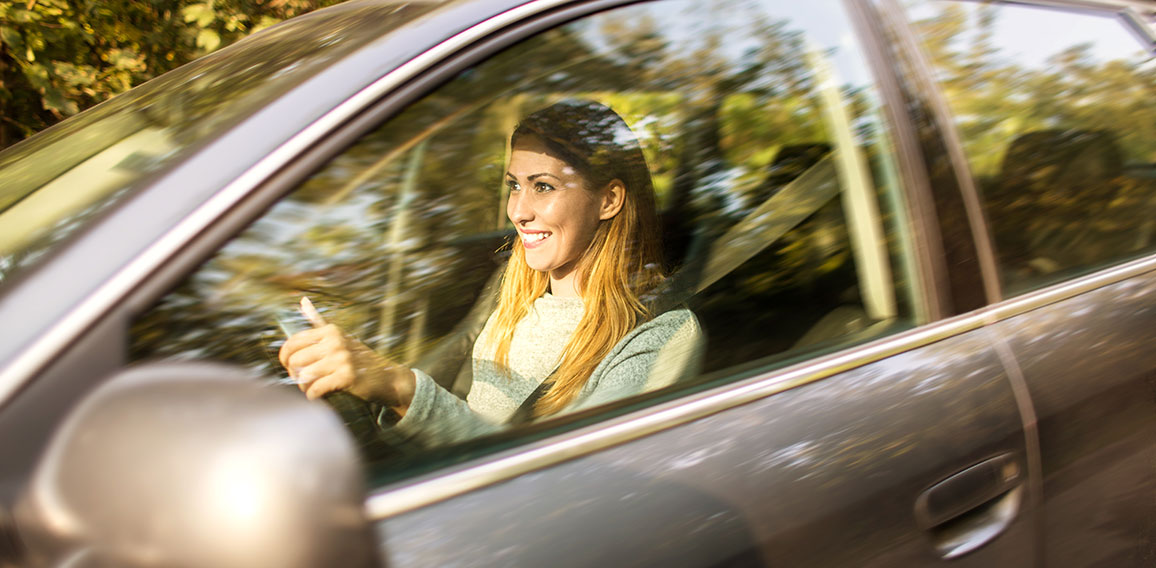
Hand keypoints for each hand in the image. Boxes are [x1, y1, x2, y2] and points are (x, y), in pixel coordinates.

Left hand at [278, 297, 414, 415]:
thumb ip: (318, 321)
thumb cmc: (358, 359)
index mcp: (331, 331)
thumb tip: (302, 300)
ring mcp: (342, 359)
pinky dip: (313, 396)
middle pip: (295, 361)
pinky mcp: (347, 377)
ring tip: (310, 388)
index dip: (285, 357)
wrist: (387, 378)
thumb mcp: (339, 337)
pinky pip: (316, 389)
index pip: (293, 342)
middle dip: (294, 374)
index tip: (289, 366)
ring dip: (304, 387)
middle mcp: (336, 342)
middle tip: (303, 380)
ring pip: (304, 376)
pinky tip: (317, 395)